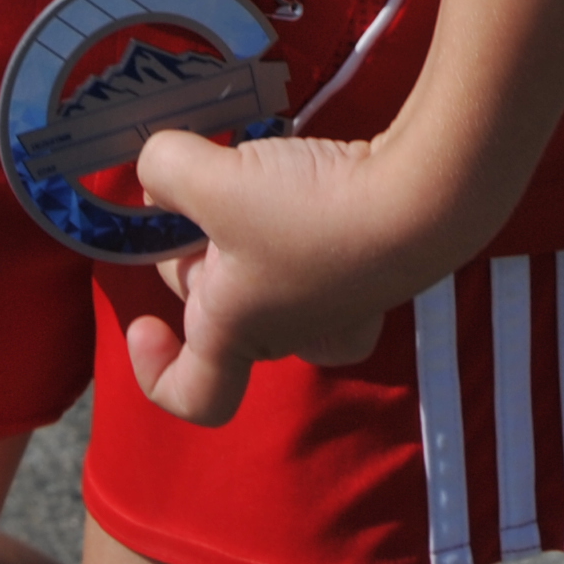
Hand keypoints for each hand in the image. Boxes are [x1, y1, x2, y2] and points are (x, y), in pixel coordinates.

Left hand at [121, 127, 460, 427]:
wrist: (420, 199)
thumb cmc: (306, 209)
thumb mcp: (210, 178)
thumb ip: (164, 169)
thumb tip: (158, 173)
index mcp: (237, 332)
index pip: (192, 394)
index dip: (156, 369)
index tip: (144, 322)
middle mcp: (287, 333)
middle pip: (218, 312)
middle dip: (194, 254)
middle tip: (200, 189)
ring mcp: (337, 308)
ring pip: (267, 288)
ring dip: (243, 240)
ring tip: (247, 183)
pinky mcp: (374, 271)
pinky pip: (320, 264)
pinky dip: (301, 229)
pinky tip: (302, 184)